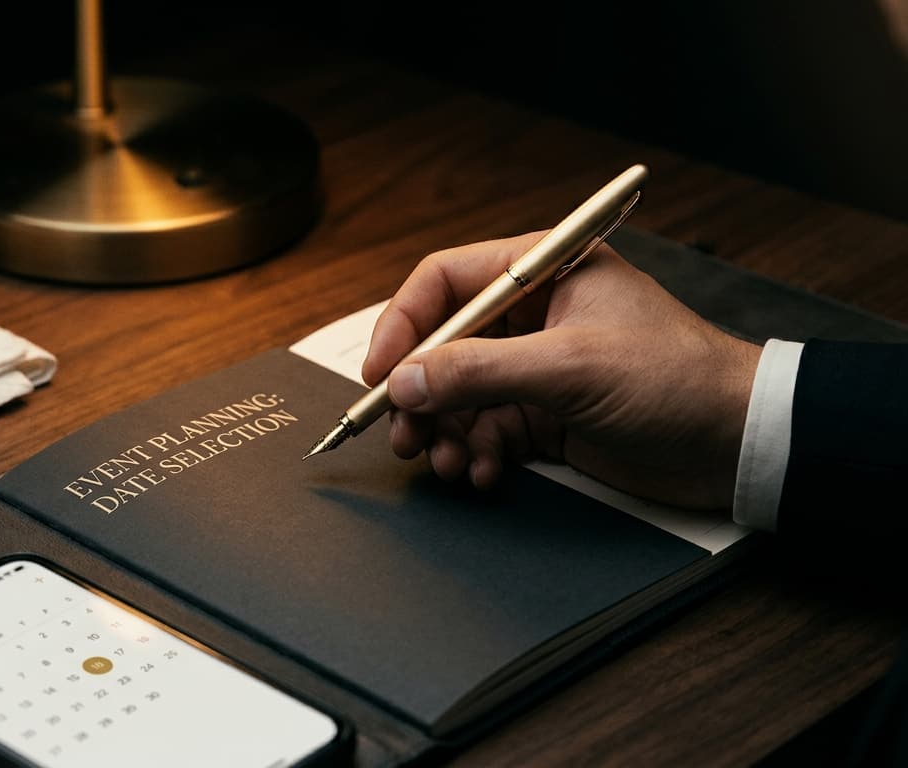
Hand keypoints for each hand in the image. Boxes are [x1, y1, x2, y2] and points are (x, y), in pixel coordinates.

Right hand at [361, 231, 762, 509]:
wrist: (738, 443)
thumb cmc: (675, 379)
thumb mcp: (572, 367)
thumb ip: (480, 371)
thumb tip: (403, 381)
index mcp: (542, 271)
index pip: (445, 281)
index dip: (404, 324)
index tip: (379, 373)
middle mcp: (532, 315)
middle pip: (443, 346)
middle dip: (419, 393)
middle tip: (403, 434)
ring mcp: (536, 368)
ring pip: (459, 396)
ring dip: (445, 432)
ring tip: (448, 463)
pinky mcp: (545, 416)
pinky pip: (487, 431)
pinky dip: (478, 454)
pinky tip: (485, 474)